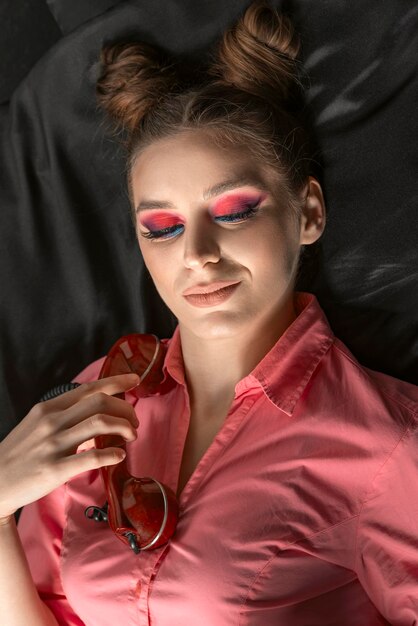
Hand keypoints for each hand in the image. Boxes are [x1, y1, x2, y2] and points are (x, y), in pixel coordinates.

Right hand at [0, 373, 139, 518]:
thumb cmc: (19, 454)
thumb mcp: (37, 424)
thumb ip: (64, 414)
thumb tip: (96, 408)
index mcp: (49, 408)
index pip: (89, 388)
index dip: (116, 382)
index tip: (135, 380)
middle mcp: (52, 421)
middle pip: (101, 402)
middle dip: (126, 409)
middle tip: (134, 423)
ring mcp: (53, 445)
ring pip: (100, 423)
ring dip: (124, 427)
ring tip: (131, 437)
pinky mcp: (54, 470)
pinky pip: (92, 457)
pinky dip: (113, 455)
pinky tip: (119, 456)